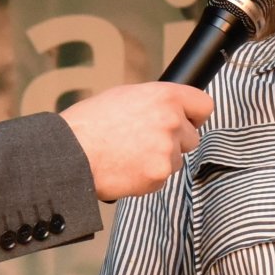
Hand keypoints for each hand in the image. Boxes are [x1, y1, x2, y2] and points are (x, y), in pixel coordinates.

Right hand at [59, 82, 211, 200]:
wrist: (70, 153)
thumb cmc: (90, 124)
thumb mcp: (124, 96)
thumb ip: (154, 102)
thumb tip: (168, 109)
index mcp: (164, 96)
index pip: (204, 105)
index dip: (194, 116)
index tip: (187, 122)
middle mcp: (171, 121)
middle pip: (193, 137)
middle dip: (175, 142)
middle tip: (146, 142)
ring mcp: (167, 150)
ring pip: (176, 159)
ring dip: (159, 160)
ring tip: (129, 155)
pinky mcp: (159, 175)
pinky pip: (161, 178)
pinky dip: (147, 176)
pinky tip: (126, 168)